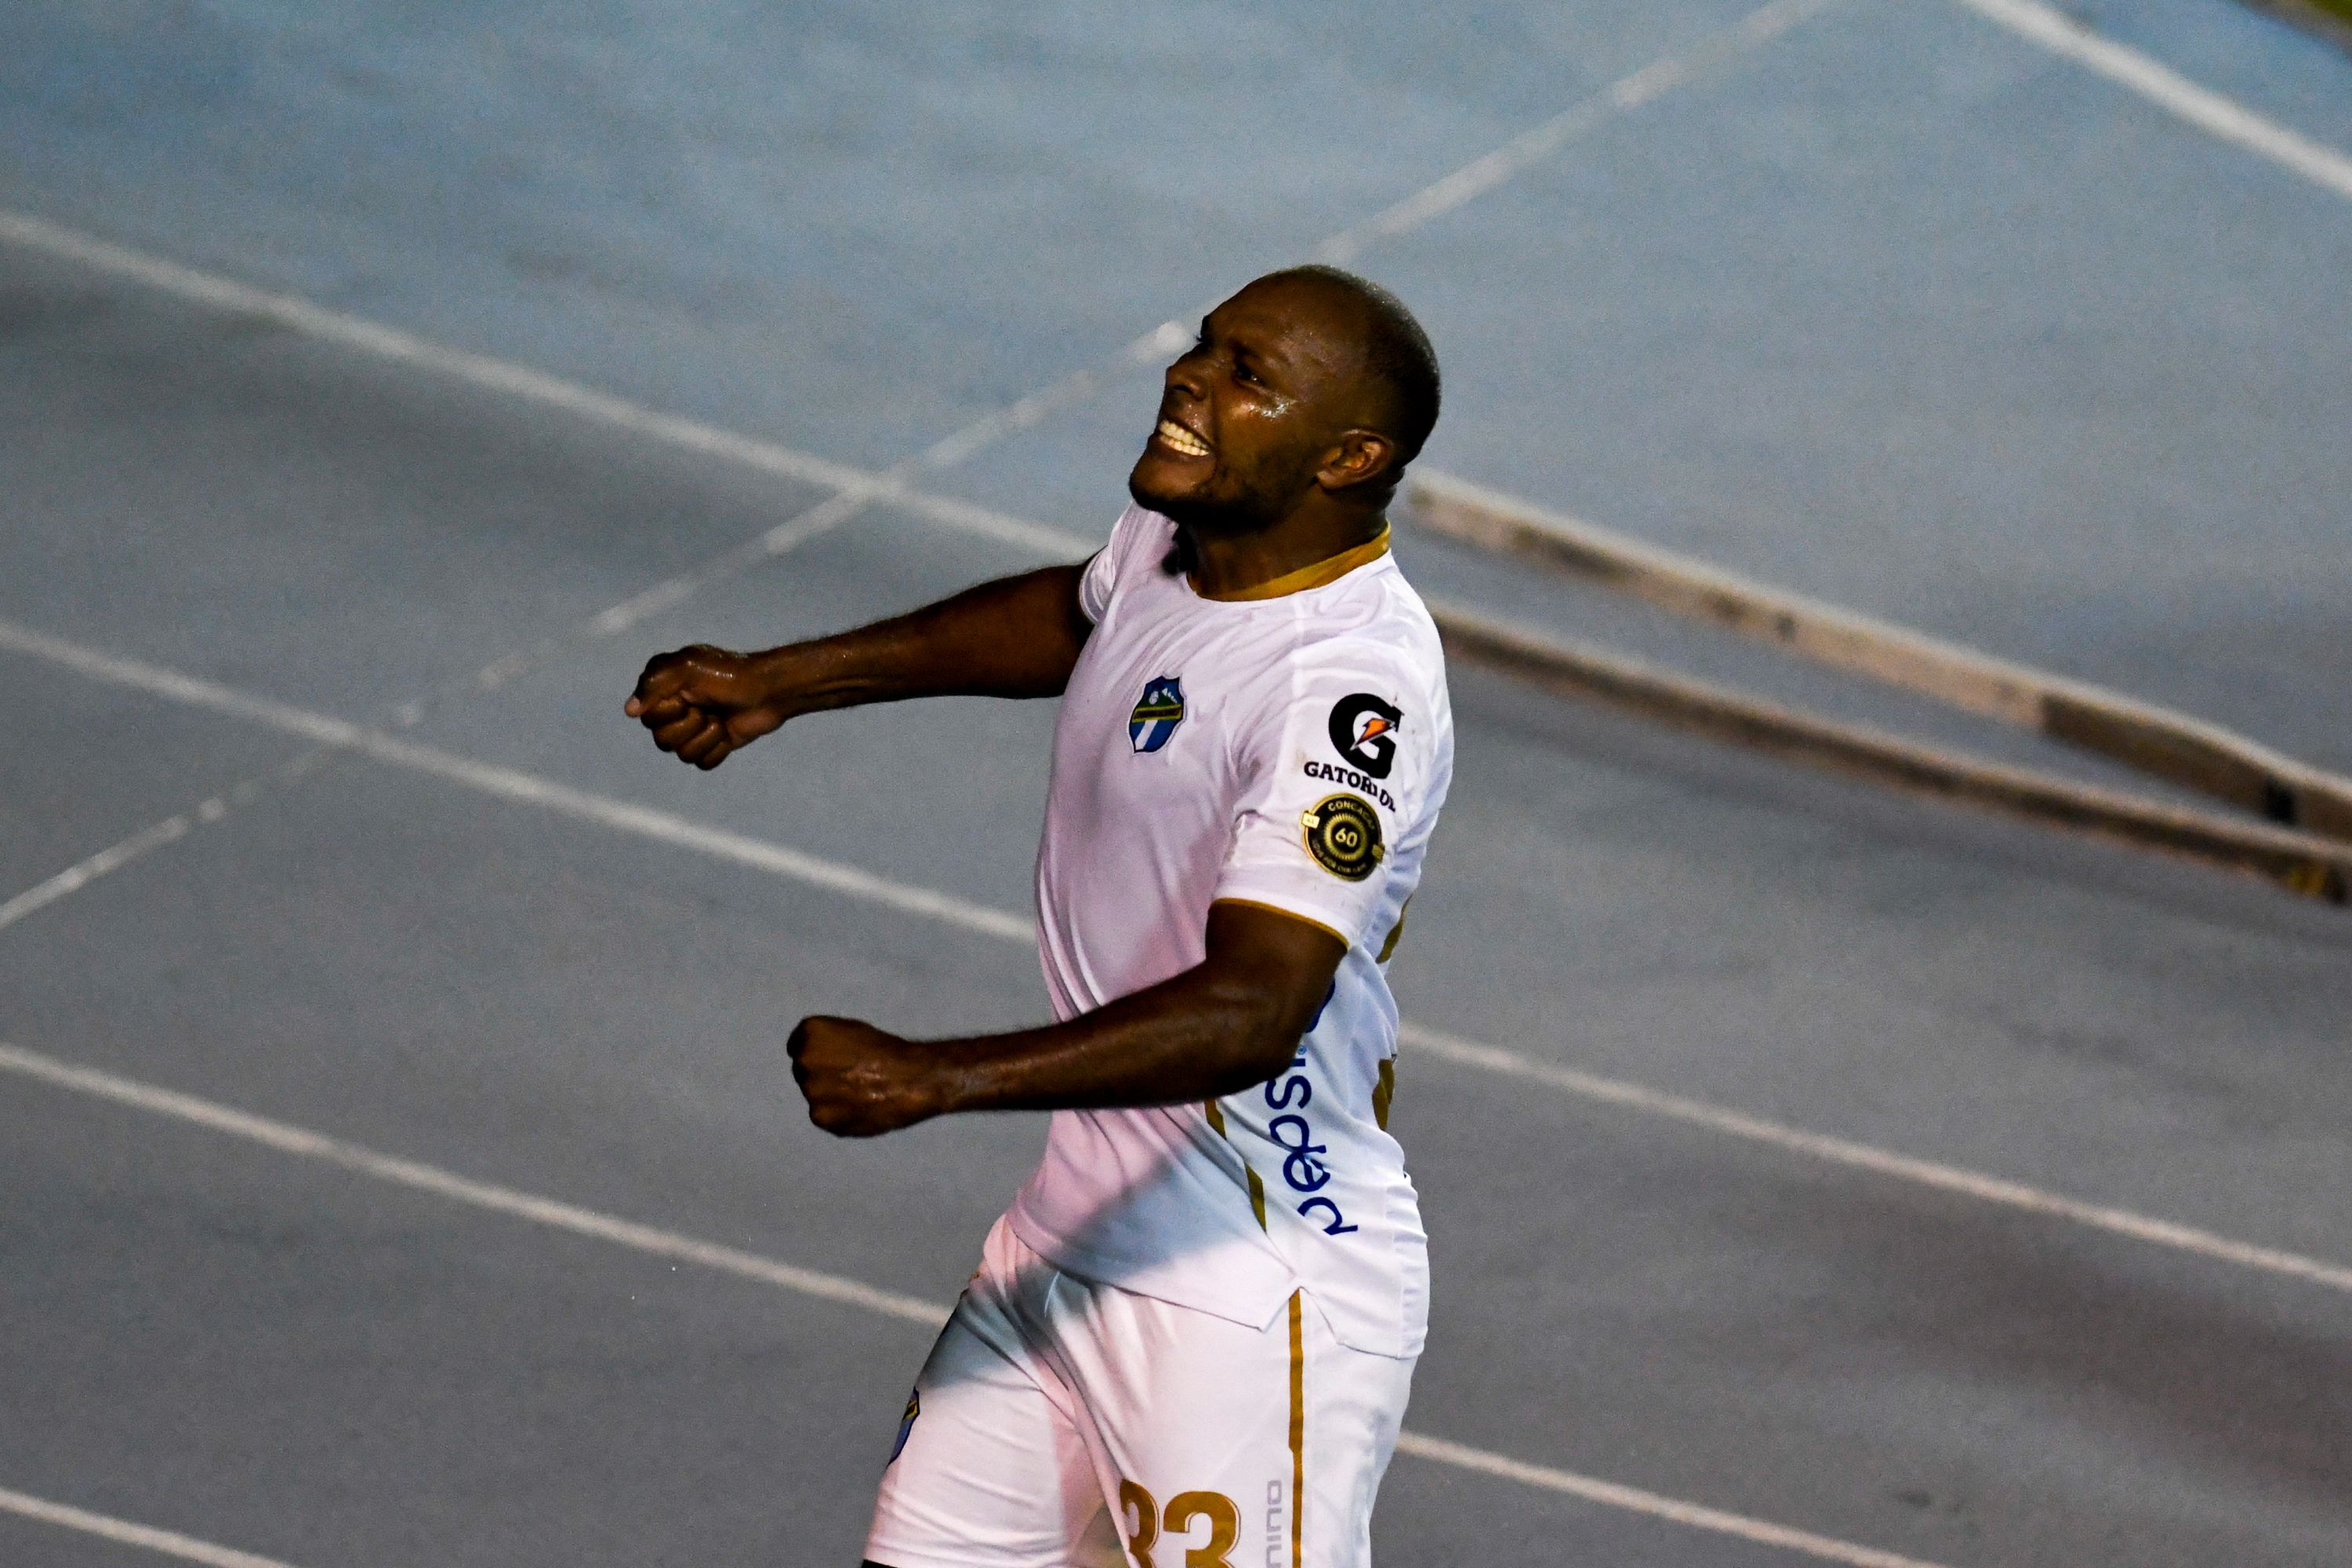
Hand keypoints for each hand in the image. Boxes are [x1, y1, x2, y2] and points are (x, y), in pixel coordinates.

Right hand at [624, 644, 787, 769]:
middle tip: (707, 709)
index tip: (687, 698)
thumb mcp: (688, 668)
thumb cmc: (729, 675)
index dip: (668, 713)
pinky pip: (702, 763)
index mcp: (664, 690)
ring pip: (682, 755)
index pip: (647, 718)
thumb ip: (654, 684)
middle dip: (689, 727)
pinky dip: (717, 750)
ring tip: (719, 720)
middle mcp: (674, 711)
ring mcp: (693, 730)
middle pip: (662, 741)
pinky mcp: (712, 746)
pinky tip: (727, 733)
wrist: (769, 691)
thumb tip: (630, 711)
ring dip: (706, 738)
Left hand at [788, 1016, 943, 1136]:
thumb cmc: (888, 1050)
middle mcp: (804, 1061)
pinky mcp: (820, 1117)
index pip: (798, 1045)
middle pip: (804, 1071)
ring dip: (829, 1096)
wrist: (911, 1080)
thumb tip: (819, 1057)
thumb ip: (828, 1043)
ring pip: (815, 1095)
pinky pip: (823, 1115)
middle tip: (848, 1078)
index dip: (816, 1053)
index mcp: (811, 1033)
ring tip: (857, 1095)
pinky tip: (858, 1109)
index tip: (831, 1060)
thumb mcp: (853, 1031)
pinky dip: (837, 1114)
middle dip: (820, 1074)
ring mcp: (810, 1091)